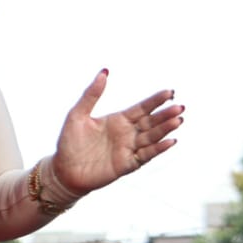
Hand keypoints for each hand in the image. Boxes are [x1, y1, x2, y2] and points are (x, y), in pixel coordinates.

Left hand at [51, 69, 184, 195]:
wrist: (62, 170)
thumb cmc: (69, 142)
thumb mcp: (77, 114)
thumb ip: (91, 94)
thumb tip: (104, 72)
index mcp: (118, 120)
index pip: (142, 108)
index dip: (155, 100)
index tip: (170, 92)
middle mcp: (127, 133)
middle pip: (151, 122)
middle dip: (165, 114)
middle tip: (179, 107)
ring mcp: (128, 149)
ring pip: (151, 137)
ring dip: (165, 129)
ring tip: (178, 120)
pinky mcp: (127, 164)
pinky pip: (146, 155)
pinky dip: (158, 149)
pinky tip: (170, 141)